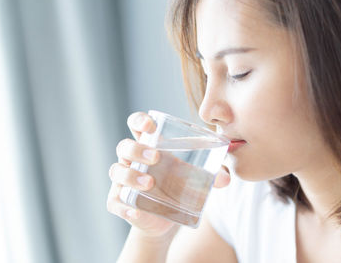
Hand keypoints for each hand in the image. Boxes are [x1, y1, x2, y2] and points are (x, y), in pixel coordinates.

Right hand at [106, 112, 230, 238]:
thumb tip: (226, 177)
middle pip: (124, 146)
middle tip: (155, 156)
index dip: (139, 120)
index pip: (136, 124)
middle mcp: (131, 159)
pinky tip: (135, 210)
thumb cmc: (177, 187)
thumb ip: (211, 174)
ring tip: (149, 183)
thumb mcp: (193, 177)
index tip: (151, 125)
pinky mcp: (119, 201)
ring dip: (130, 175)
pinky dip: (123, 205)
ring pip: (116, 171)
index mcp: (148, 145)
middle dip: (136, 149)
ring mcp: (122, 180)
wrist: (166, 220)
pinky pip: (114, 201)